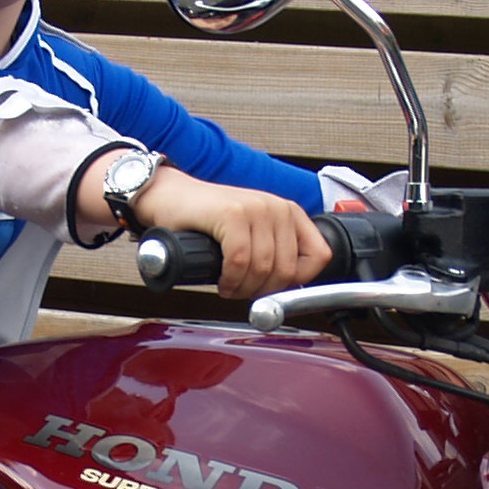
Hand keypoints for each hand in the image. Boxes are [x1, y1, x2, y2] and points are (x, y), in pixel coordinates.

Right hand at [137, 169, 329, 299]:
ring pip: (264, 268)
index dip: (297, 282)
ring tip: (230, 286)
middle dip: (264, 291)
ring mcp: (256, 208)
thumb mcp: (254, 235)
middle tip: (243, 291)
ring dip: (243, 288)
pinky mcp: (232, 214)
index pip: (319, 256)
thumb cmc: (208, 221)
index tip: (272, 288)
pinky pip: (240, 261)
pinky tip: (222, 280)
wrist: (169, 197)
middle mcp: (278, 208)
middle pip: (288, 270)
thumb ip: (277, 254)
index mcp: (289, 213)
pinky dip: (230, 279)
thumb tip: (292, 291)